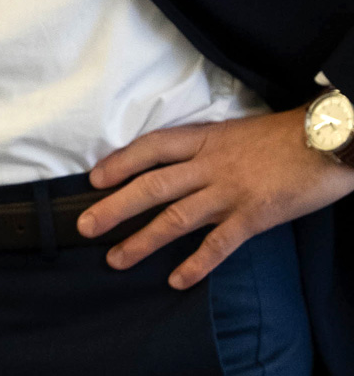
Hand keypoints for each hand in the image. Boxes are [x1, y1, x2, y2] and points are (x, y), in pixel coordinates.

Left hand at [82, 106, 353, 288]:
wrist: (328, 141)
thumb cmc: (284, 136)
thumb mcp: (235, 132)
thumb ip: (207, 150)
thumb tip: (182, 166)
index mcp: (203, 140)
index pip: (150, 148)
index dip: (119, 163)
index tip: (93, 178)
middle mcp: (209, 165)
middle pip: (151, 186)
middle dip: (114, 207)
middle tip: (84, 225)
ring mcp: (229, 192)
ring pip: (175, 218)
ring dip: (142, 241)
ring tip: (115, 259)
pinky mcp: (254, 217)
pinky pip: (218, 244)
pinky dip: (196, 263)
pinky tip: (176, 280)